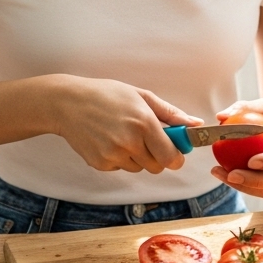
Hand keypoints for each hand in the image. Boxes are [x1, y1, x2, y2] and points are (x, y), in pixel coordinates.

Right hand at [54, 76, 203, 174]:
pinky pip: (121, 168)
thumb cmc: (106, 95)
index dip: (176, 156)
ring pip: (139, 168)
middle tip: (147, 138)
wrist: (67, 103)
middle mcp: (129, 142)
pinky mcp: (100, 164)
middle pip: (157, 166)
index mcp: (144, 123)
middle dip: (157, 156)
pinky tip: (109, 140)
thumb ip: (171, 113)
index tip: (175, 150)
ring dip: (137, 157)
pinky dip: (120, 158)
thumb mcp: (141, 96)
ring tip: (123, 135)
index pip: (171, 157)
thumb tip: (195, 124)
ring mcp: (113, 155)